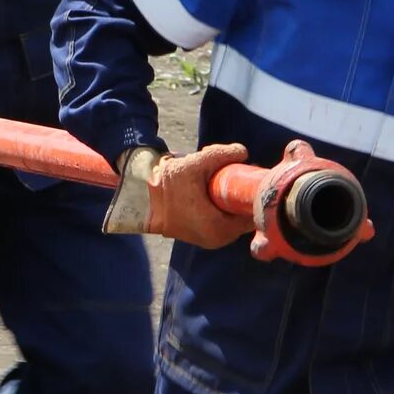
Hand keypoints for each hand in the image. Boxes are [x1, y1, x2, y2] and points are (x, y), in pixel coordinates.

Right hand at [105, 143, 248, 248]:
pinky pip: (222, 220)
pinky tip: (212, 190)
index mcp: (219, 229)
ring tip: (219, 181)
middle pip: (243, 215)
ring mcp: (209, 240)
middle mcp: (217, 240)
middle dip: (240, 194)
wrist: (141, 198)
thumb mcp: (196, 164)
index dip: (253, 193)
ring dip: (231, 200)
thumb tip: (244, 153)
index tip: (250, 176)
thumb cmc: (167, 184)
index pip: (252, 214)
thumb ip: (223, 155)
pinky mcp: (202, 235)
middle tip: (233, 173)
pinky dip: (222, 206)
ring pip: (232, 217)